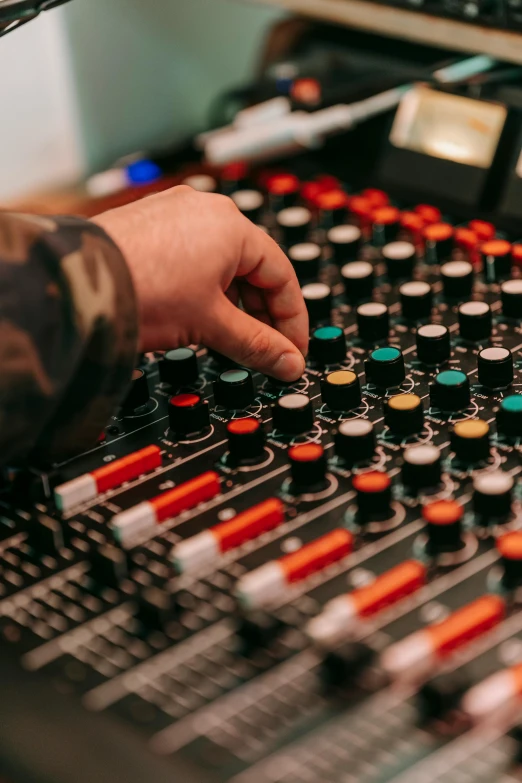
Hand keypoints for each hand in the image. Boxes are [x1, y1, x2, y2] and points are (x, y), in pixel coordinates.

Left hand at [94, 185, 307, 381]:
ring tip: (227, 338)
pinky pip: (192, 258)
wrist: (74, 283)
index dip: (291, 319)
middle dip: (260, 313)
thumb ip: (257, 345)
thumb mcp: (210, 324)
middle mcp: (205, 210)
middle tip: (264, 349)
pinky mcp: (148, 225)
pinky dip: (203, 288)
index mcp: (232, 225)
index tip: (291, 350)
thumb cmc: (141, 291)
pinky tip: (196, 315)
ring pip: (221, 264)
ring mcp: (173, 214)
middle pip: (252, 268)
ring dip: (232, 303)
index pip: (281, 275)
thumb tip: (287, 363)